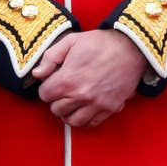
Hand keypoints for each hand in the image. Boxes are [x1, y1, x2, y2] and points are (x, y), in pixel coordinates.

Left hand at [32, 29, 146, 127]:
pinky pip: (92, 123)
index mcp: (68, 79)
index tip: (52, 81)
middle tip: (61, 90)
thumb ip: (50, 58)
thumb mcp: (70, 41)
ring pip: (73, 121)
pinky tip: (84, 108)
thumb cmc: (99, 43)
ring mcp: (97, 104)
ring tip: (70, 102)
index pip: (45, 95)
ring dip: (68, 113)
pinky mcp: (110, 108)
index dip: (46, 87)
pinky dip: (85, 119)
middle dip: (55, 100)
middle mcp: (81, 96)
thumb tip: (37, 74)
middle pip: (56, 110)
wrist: (129, 48)